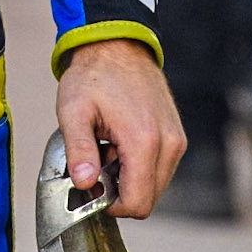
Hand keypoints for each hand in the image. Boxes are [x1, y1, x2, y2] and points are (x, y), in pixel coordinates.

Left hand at [56, 38, 185, 218]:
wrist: (118, 46)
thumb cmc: (93, 75)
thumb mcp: (74, 111)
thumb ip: (78, 151)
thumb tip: (85, 184)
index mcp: (144, 141)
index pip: (138, 204)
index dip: (111, 205)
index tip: (91, 185)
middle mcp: (169, 144)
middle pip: (148, 199)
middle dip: (119, 191)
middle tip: (96, 162)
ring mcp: (177, 140)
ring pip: (155, 185)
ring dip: (129, 178)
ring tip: (107, 148)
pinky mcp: (178, 136)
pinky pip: (160, 168)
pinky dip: (139, 165)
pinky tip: (119, 142)